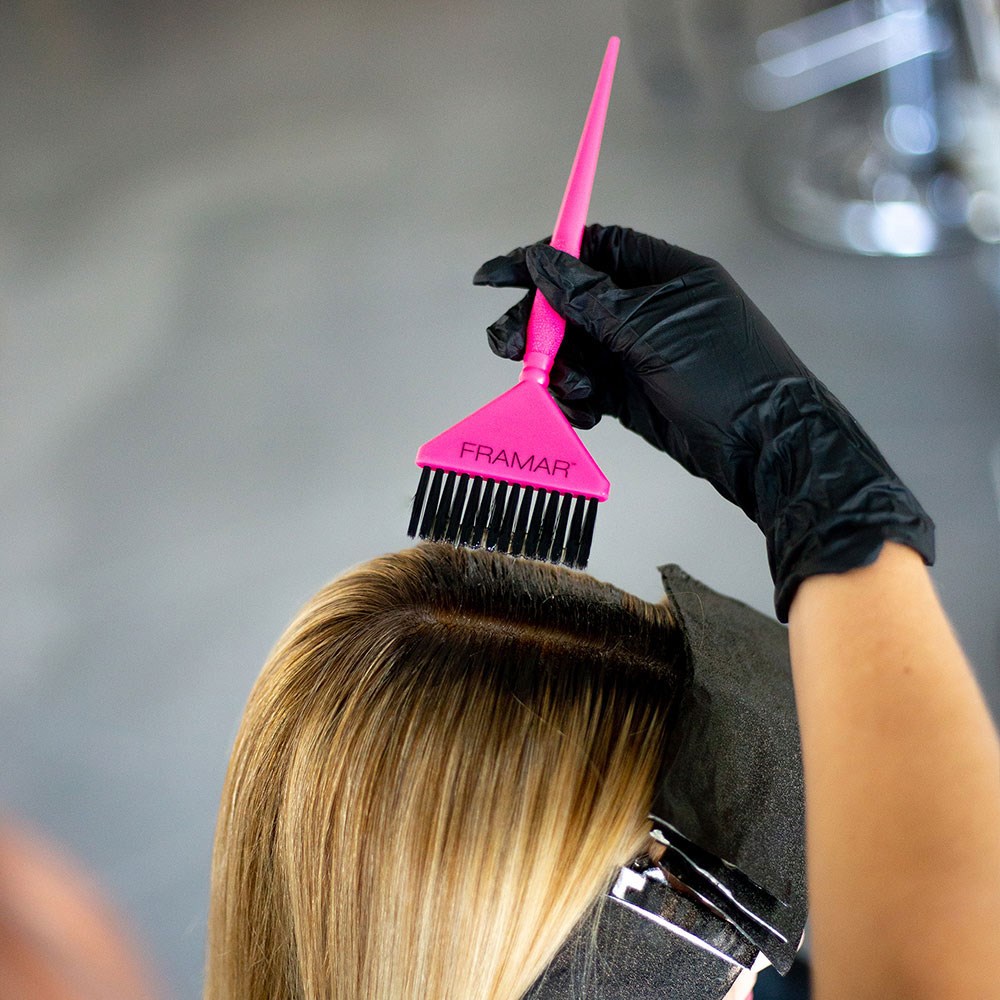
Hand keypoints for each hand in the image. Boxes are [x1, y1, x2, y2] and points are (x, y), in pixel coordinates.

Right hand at [474, 224, 933, 619]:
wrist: (762, 448)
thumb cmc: (728, 377)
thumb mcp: (651, 328)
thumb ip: (590, 297)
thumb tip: (545, 263)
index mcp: (663, 275)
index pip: (592, 249)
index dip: (543, 257)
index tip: (499, 274)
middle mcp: (647, 310)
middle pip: (572, 301)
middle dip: (537, 323)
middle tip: (511, 344)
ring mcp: (639, 352)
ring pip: (573, 348)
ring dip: (554, 366)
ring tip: (558, 385)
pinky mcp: (631, 393)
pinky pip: (585, 386)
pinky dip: (573, 397)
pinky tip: (580, 410)